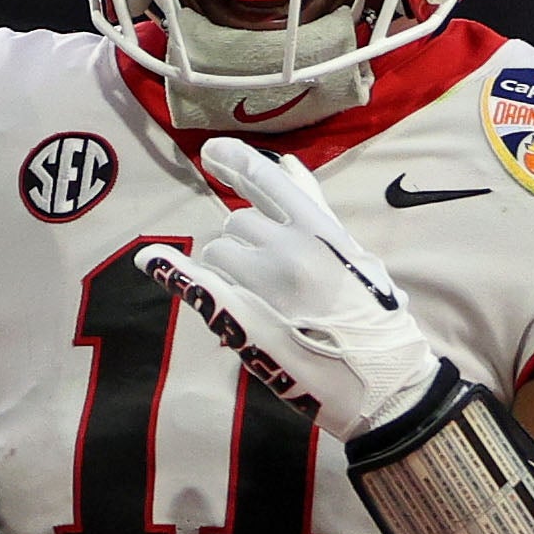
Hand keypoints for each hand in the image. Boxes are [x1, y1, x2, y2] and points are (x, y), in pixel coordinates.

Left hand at [147, 138, 448, 439]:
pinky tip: (152, 260)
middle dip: (245, 244)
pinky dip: (172, 270)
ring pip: (218, 255)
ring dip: (229, 271)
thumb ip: (314, 208)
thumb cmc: (372, 316)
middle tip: (274, 278)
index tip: (211, 152)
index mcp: (321, 230)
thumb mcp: (352, 254)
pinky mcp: (244, 320)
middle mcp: (289, 249)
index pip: (265, 179)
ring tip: (265, 300)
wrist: (381, 381)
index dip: (234, 159)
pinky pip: (198, 284)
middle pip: (237, 223)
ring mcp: (264, 286)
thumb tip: (289, 165)